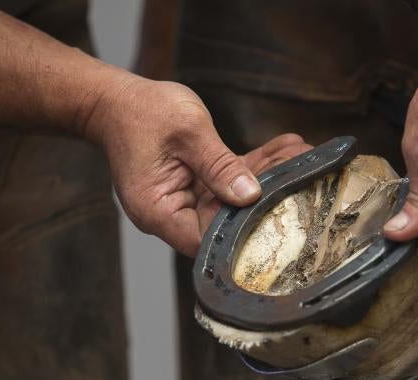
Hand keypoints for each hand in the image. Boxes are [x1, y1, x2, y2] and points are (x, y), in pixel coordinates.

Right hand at [84, 76, 309, 255]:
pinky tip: (284, 150)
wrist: (114, 100)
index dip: (244, 234)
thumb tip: (250, 195)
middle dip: (266, 200)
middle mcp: (171, 215)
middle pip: (226, 222)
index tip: (280, 216)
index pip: (209, 241)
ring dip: (266, 178)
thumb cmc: (141, 112)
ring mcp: (183, 202)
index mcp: (160, 212)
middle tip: (304, 178)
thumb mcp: (187, 133)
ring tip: (302, 156)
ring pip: (233, 201)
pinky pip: (228, 183)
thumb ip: (220, 166)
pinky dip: (253, 169)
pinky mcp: (194, 187)